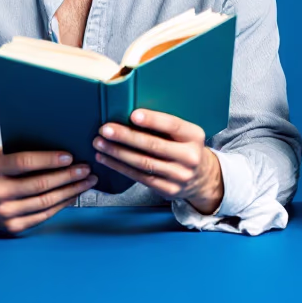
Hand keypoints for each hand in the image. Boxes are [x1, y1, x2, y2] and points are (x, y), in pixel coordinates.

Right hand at [0, 147, 96, 234]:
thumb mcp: (1, 156)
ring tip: (86, 181)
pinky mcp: (14, 226)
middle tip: (85, 168)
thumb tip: (58, 141)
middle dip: (67, 176)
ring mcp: (5, 212)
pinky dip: (63, 204)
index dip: (48, 159)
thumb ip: (22, 150)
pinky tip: (74, 194)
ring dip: (71, 191)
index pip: (24, 163)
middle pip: (40, 184)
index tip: (69, 156)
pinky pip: (44, 215)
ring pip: (46, 202)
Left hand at [93, 109, 223, 214]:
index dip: (152, 120)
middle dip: (126, 136)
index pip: (172, 125)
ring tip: (100, 143)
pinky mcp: (168, 190)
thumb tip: (128, 113)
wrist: (201, 178)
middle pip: (153, 145)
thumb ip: (165, 126)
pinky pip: (139, 177)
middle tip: (105, 129)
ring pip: (143, 163)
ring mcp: (179, 175)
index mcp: (194, 136)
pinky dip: (120, 167)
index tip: (132, 114)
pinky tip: (106, 159)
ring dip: (117, 153)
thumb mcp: (184, 134)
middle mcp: (189, 157)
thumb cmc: (184, 147)